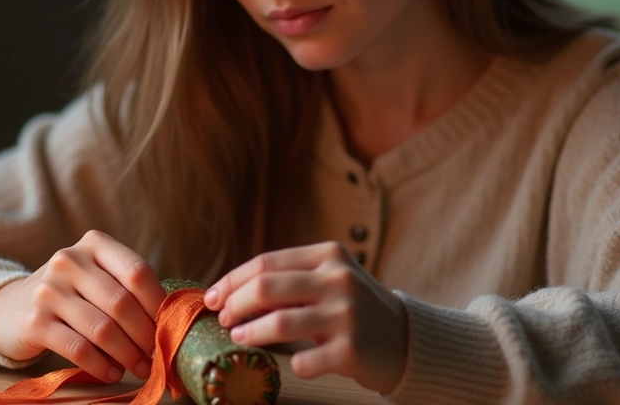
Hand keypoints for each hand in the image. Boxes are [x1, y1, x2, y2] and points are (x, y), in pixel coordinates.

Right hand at [0, 230, 165, 383]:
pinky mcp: (34, 322)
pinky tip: (113, 372)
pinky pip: (79, 349)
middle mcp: (68, 261)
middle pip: (122, 303)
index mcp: (92, 244)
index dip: (159, 303)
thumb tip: (171, 320)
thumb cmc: (66, 296)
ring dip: (128, 354)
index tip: (169, 327)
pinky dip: (102, 365)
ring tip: (140, 367)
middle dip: (146, 335)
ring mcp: (48, 291)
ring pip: (103, 329)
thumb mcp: (93, 277)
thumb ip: (126, 288)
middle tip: (158, 354)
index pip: (137, 271)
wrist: (5, 309)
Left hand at [203, 241, 407, 393]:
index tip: (212, 297)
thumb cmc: (354, 308)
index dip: (232, 281)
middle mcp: (339, 280)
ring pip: (279, 323)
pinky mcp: (352, 351)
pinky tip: (291, 362)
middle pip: (266, 288)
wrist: (406, 339)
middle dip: (235, 305)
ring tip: (238, 338)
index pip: (265, 263)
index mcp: (329, 255)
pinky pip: (303, 361)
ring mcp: (347, 315)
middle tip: (224, 319)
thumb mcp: (329, 280)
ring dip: (250, 333)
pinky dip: (290, 363)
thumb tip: (230, 293)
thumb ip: (290, 280)